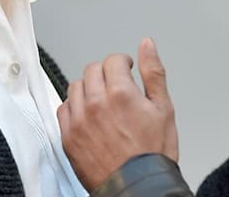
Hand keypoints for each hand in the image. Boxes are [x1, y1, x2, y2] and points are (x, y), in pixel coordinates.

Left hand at [57, 38, 178, 190]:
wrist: (138, 188)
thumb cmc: (153, 154)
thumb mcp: (164, 108)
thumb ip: (153, 72)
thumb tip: (147, 45)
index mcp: (120, 93)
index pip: (113, 60)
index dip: (123, 63)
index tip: (127, 70)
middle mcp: (95, 103)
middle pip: (92, 70)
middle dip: (106, 73)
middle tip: (117, 85)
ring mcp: (79, 121)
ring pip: (76, 86)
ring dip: (89, 88)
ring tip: (103, 100)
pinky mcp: (68, 137)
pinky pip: (63, 109)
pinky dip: (75, 107)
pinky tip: (88, 115)